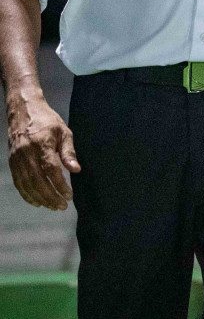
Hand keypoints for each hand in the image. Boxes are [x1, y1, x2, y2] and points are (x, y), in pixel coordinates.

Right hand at [6, 91, 78, 209]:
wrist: (23, 112)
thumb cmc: (48, 121)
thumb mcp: (64, 132)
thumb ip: (69, 152)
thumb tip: (76, 170)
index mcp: (42, 144)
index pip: (51, 170)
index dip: (60, 185)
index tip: (69, 195)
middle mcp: (26, 153)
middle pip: (38, 181)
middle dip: (51, 196)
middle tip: (62, 206)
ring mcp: (17, 159)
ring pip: (27, 184)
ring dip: (40, 198)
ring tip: (52, 206)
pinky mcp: (12, 163)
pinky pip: (18, 183)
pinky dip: (27, 194)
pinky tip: (37, 201)